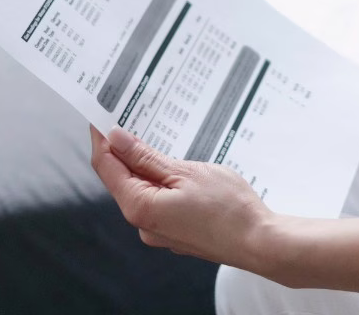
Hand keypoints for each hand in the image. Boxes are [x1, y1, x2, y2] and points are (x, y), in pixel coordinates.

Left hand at [90, 126, 272, 268]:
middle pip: (121, 179)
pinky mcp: (175, 232)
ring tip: (154, 138)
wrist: (259, 242)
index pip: (107, 168)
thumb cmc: (227, 208)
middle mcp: (143, 223)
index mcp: (140, 207)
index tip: (100, 116)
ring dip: (143, 165)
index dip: (101, 140)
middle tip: (128, 118)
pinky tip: (174, 167)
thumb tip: (116, 139)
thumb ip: (146, 157)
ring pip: (142, 190)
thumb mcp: (185, 172)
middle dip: (122, 150)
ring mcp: (159, 231)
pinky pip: (158, 201)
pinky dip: (159, 181)